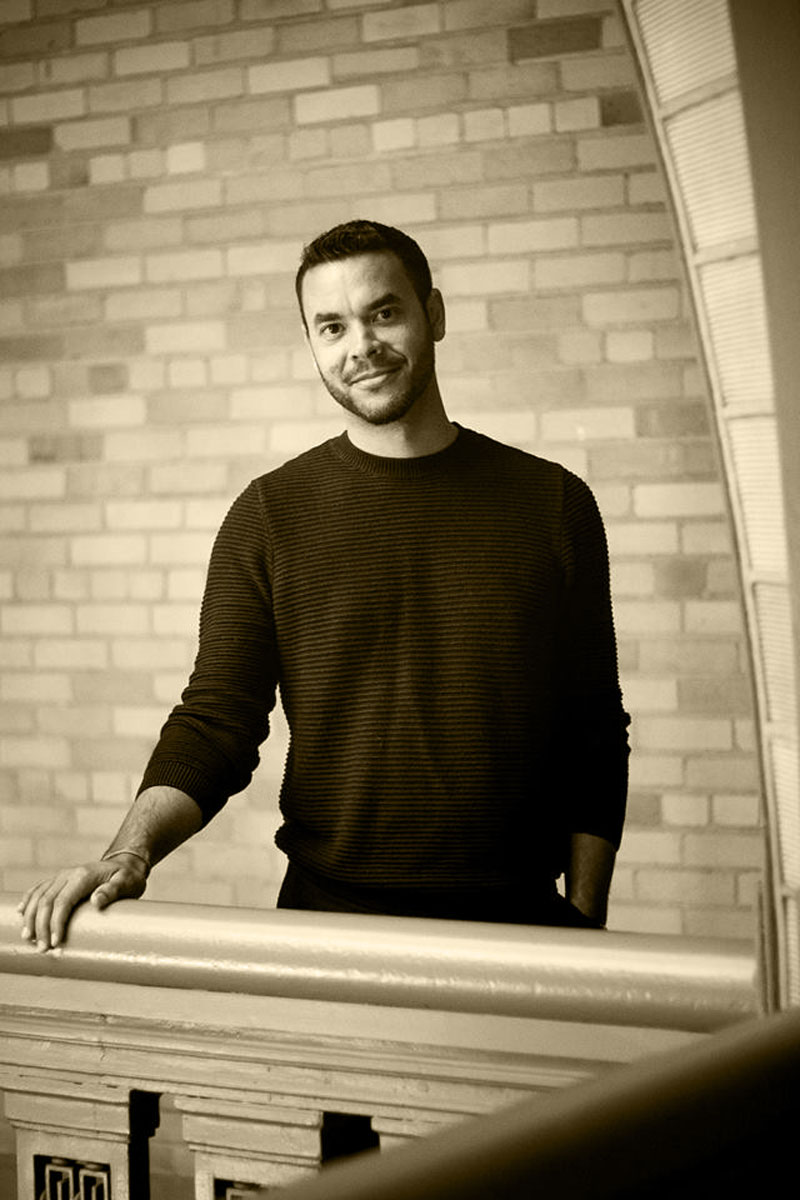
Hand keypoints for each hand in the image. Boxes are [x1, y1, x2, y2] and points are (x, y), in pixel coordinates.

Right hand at [17, 856, 147, 951]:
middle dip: (40, 926)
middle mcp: (68, 874)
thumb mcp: (127, 883)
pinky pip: (38, 889)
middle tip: (43, 948)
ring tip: (29, 938)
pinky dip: (28, 901)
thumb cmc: (128, 878)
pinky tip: (21, 912)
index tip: (56, 943)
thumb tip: (97, 902)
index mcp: (83, 876)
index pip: (62, 902)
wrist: (125, 865)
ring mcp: (61, 876)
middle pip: (46, 901)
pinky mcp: (59, 880)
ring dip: (30, 918)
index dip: (56, 923)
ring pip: (38, 896)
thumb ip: (113, 891)